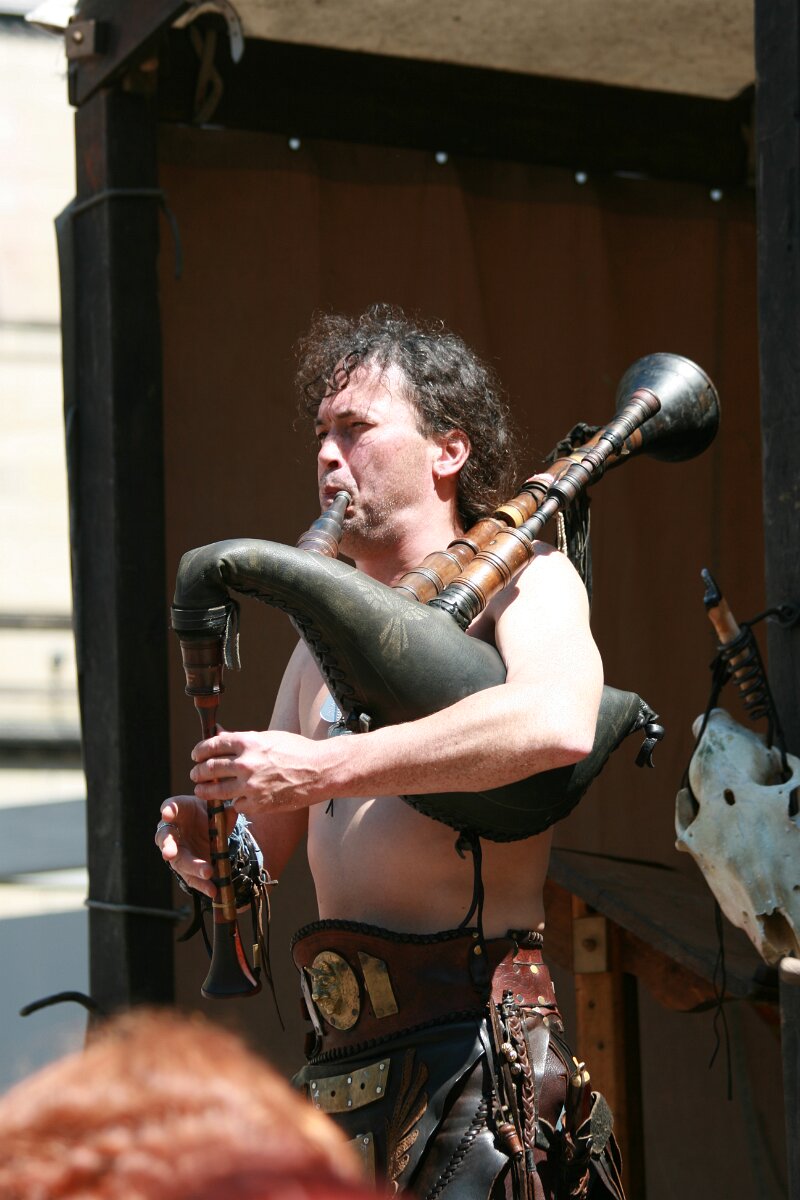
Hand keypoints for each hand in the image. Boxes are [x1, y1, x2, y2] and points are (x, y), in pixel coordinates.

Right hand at [155, 795, 233, 899]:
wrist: (210, 829)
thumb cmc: (208, 813)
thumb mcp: (218, 810)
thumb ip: (225, 812)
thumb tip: (232, 811)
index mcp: (179, 809)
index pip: (170, 806)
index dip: (167, 810)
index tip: (166, 814)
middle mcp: (172, 830)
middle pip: (166, 838)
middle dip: (167, 846)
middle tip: (169, 853)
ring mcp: (177, 851)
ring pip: (179, 861)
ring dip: (191, 867)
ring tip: (207, 873)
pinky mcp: (186, 868)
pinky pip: (191, 877)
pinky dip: (202, 884)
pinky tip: (213, 890)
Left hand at [189, 729, 325, 815]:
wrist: (319, 771)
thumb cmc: (297, 750)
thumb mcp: (268, 737)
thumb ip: (242, 740)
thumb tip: (219, 736)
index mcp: (248, 742)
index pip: (212, 745)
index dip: (200, 751)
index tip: (196, 755)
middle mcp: (246, 763)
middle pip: (209, 768)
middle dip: (198, 772)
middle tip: (195, 773)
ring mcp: (251, 786)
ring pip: (216, 791)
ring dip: (205, 790)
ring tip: (201, 790)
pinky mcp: (258, 804)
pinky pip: (236, 805)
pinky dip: (235, 803)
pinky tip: (237, 799)